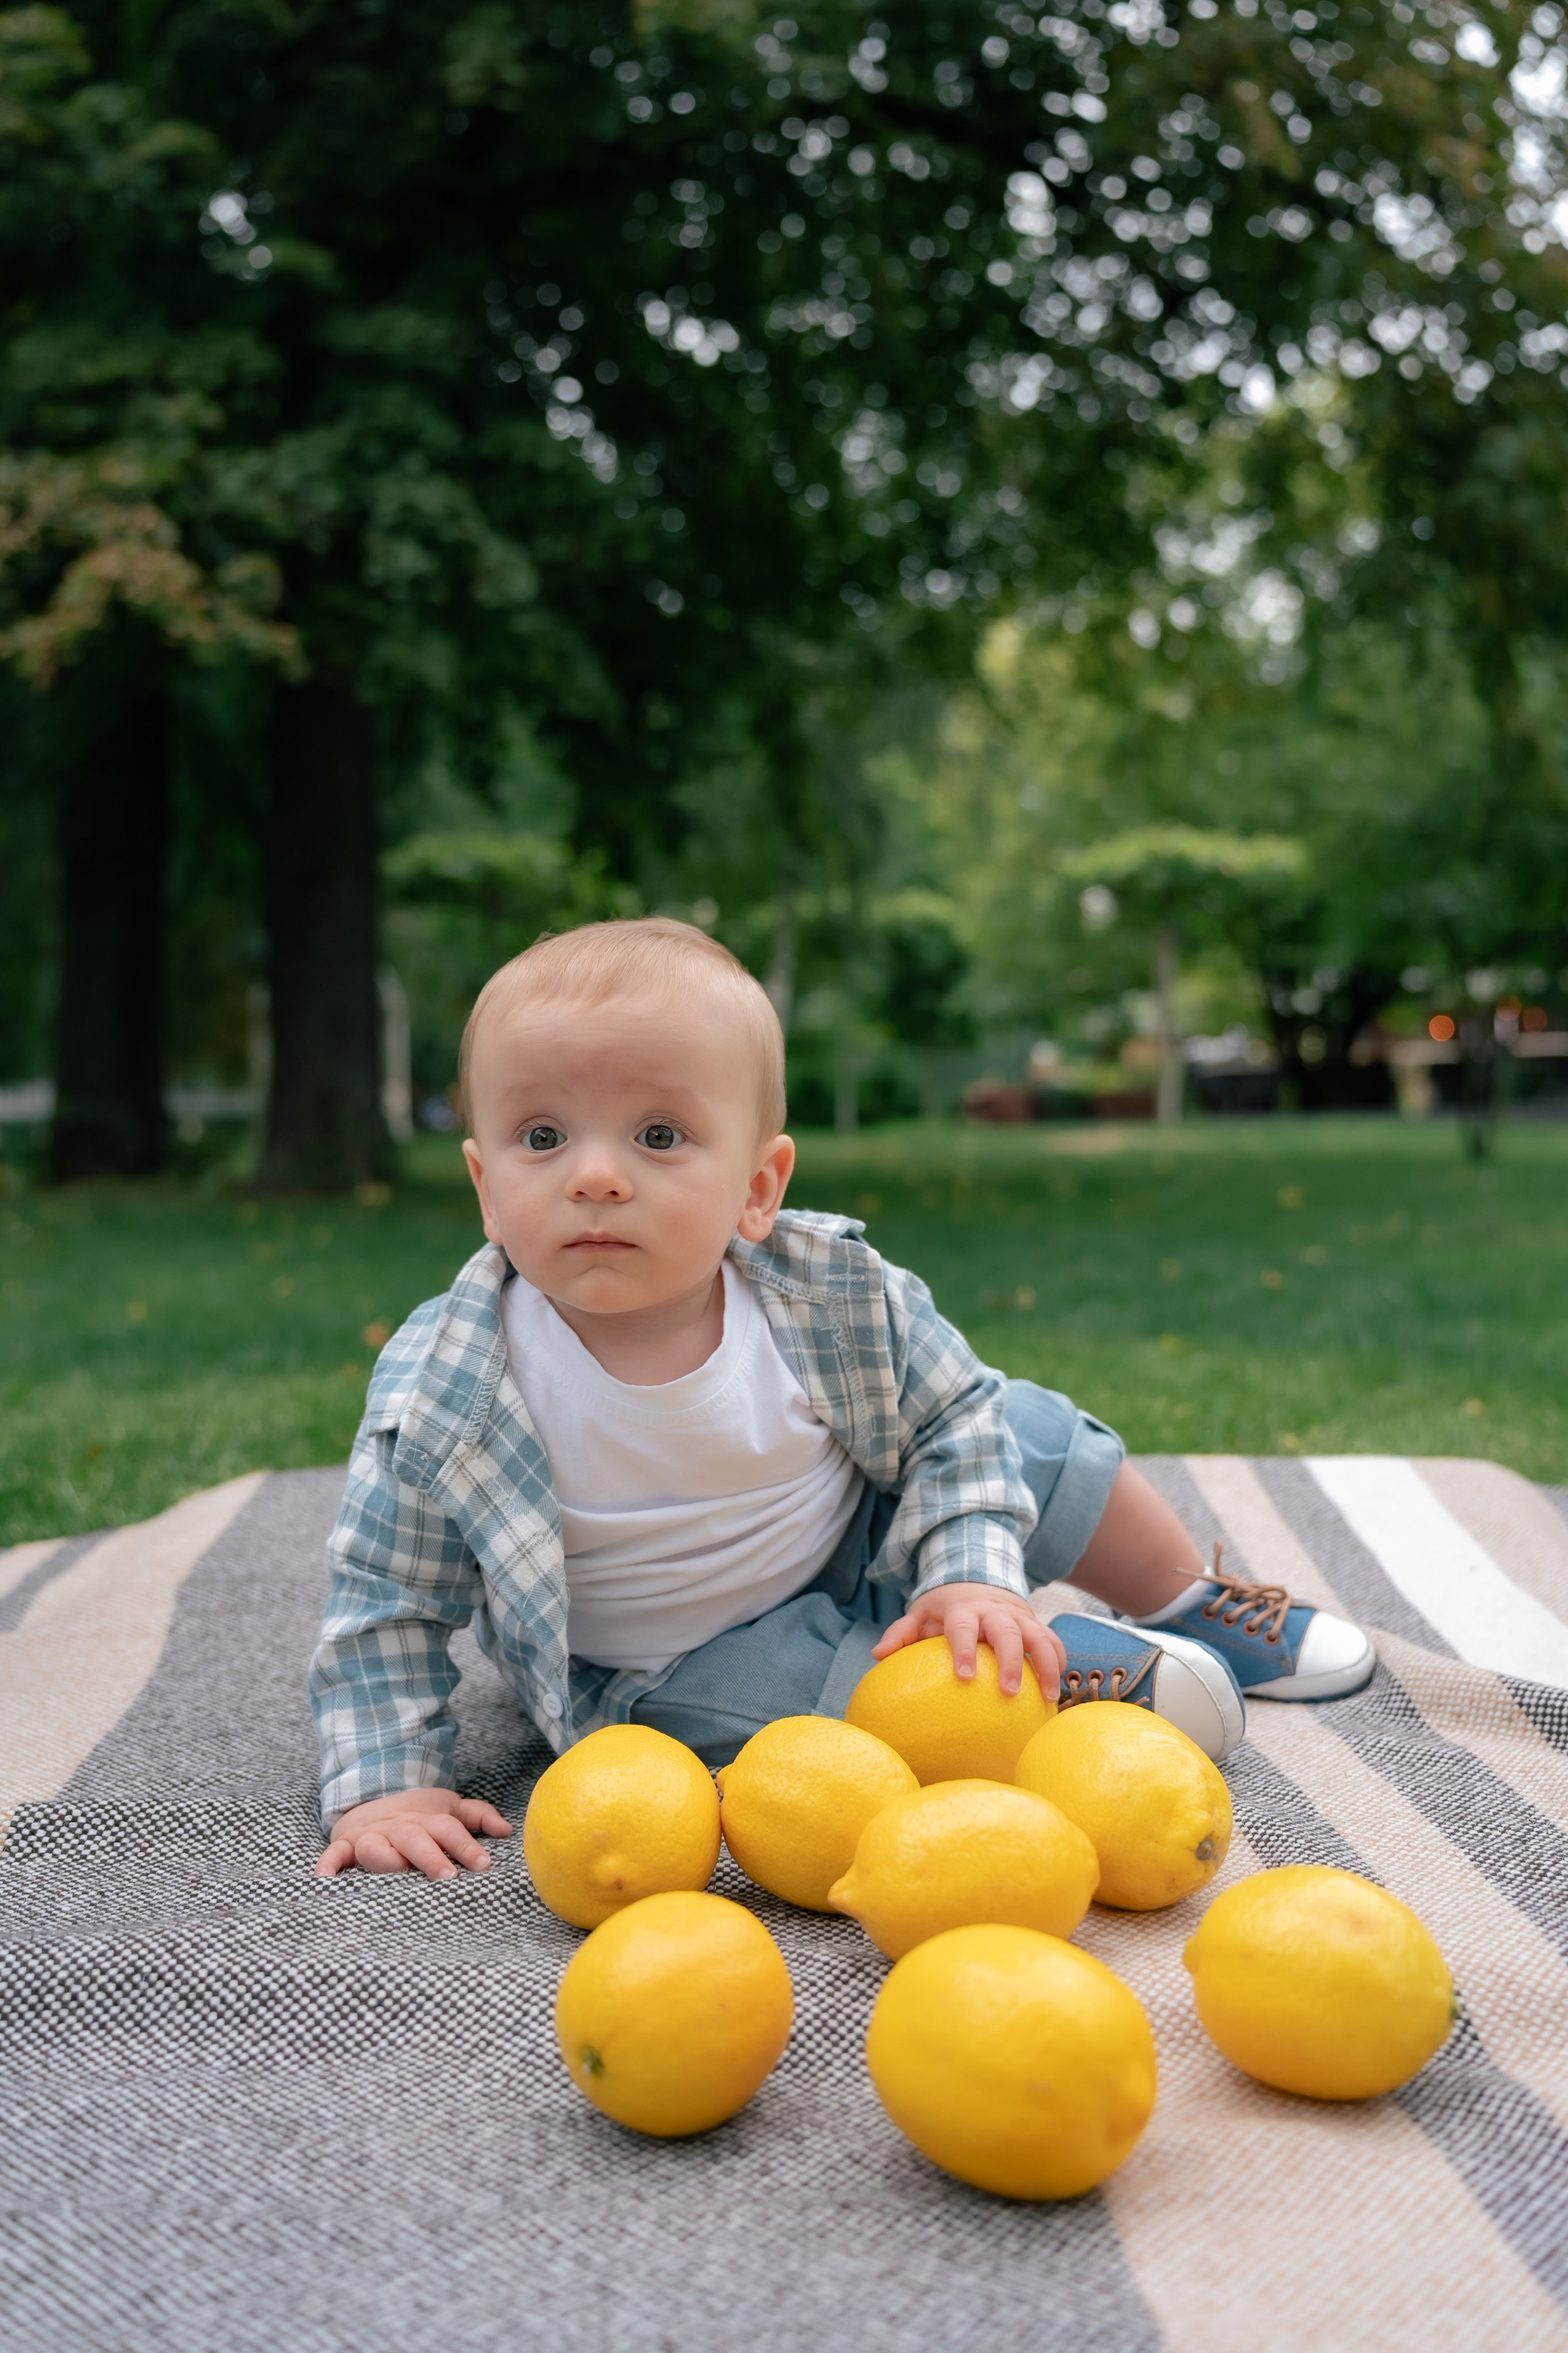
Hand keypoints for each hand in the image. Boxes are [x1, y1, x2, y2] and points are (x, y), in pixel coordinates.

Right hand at [316, 1788, 513, 1880]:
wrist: (372, 1794)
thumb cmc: (417, 1813)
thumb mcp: (449, 1808)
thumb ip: (477, 1816)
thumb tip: (507, 1830)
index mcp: (427, 1821)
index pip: (450, 1830)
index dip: (467, 1846)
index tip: (484, 1864)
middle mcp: (400, 1828)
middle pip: (415, 1838)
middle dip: (430, 1856)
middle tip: (448, 1875)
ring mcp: (372, 1835)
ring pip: (374, 1845)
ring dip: (383, 1857)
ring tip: (395, 1871)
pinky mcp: (346, 1844)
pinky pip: (335, 1854)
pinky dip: (328, 1864)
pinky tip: (325, 1880)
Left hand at [872, 1582, 1066, 1700]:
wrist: (981, 1581)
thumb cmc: (946, 1609)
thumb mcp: (921, 1614)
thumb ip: (901, 1633)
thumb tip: (878, 1655)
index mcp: (964, 1610)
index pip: (963, 1627)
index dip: (964, 1648)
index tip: (963, 1676)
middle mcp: (995, 1612)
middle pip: (1007, 1633)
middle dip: (1010, 1661)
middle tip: (1008, 1693)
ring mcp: (1020, 1618)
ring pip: (1040, 1637)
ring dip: (1046, 1666)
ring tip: (1046, 1698)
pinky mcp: (1037, 1626)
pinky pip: (1054, 1642)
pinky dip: (1059, 1663)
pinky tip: (1056, 1691)